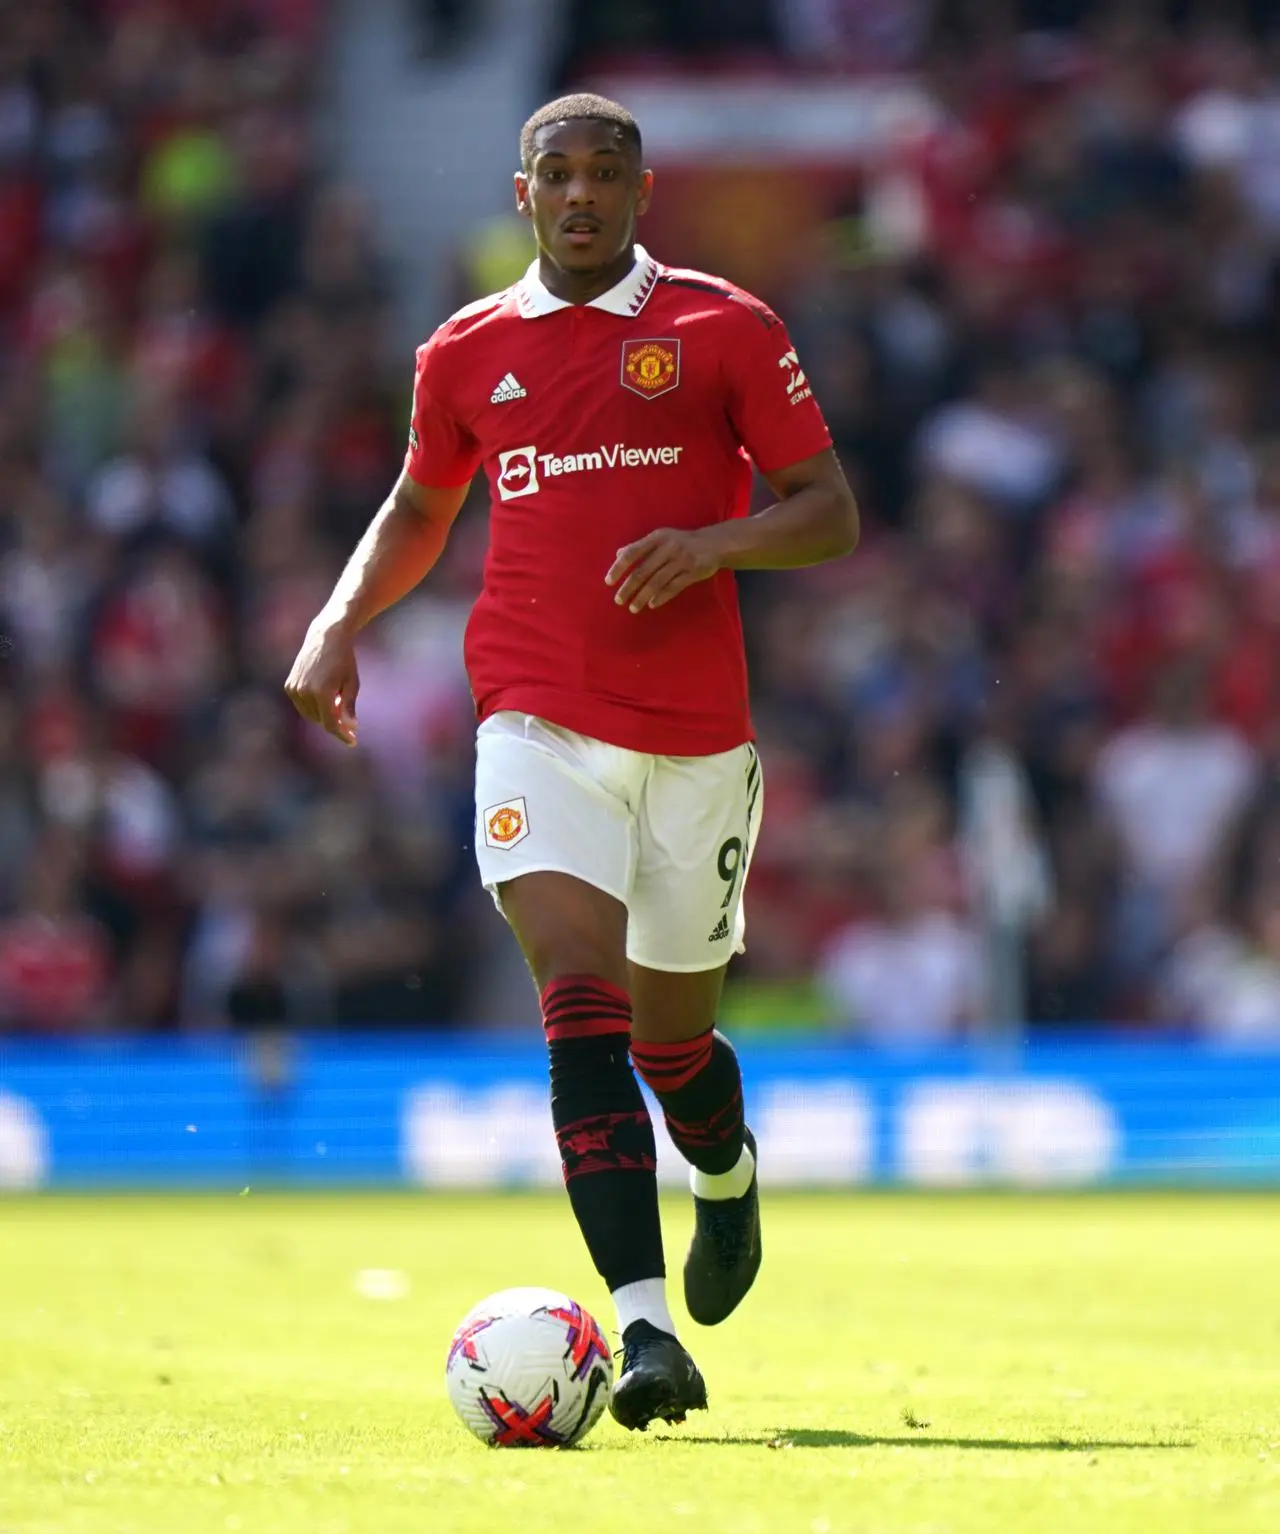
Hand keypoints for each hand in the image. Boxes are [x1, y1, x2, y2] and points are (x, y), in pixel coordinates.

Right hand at [284, 617, 359, 745]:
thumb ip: (349, 707)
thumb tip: (351, 727)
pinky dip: (313, 705)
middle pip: (321, 721)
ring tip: (336, 698)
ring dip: (324, 713)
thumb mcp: (352, 684)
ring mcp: (294, 689)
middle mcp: (305, 692)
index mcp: (322, 693)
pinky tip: (324, 693)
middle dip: (335, 722)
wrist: (325, 637)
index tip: (353, 741)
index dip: (342, 734)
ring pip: (311, 715)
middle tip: (346, 715)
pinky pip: (303, 705)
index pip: (331, 725)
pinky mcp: (289, 686)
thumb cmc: (344, 660)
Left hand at [605, 528, 720, 612]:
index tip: (608, 582)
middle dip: (628, 587)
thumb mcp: (661, 537)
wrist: (714, 543)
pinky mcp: (692, 572)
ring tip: (633, 608)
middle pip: (642, 571)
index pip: (632, 553)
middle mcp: (668, 548)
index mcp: (657, 537)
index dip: (619, 568)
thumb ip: (640, 546)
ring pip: (656, 582)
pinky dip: (661, 597)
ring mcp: (681, 560)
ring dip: (642, 597)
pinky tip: (652, 605)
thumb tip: (618, 554)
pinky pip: (673, 588)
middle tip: (619, 600)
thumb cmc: (682, 541)